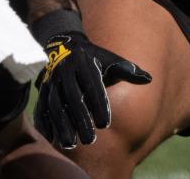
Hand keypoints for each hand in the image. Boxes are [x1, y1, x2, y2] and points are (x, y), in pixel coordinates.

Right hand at [34, 28, 150, 148]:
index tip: (106, 124)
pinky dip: (44, 122)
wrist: (65, 46)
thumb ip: (128, 70)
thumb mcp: (110, 60)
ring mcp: (52, 80)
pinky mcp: (42, 89)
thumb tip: (149, 79)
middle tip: (90, 140)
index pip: (92, 85)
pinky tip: (51, 138)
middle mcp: (66, 70)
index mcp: (85, 62)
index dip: (98, 104)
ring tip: (71, 143)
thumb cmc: (94, 58)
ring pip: (55, 104)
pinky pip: (41, 107)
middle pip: (72, 97)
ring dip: (62, 124)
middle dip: (80, 119)